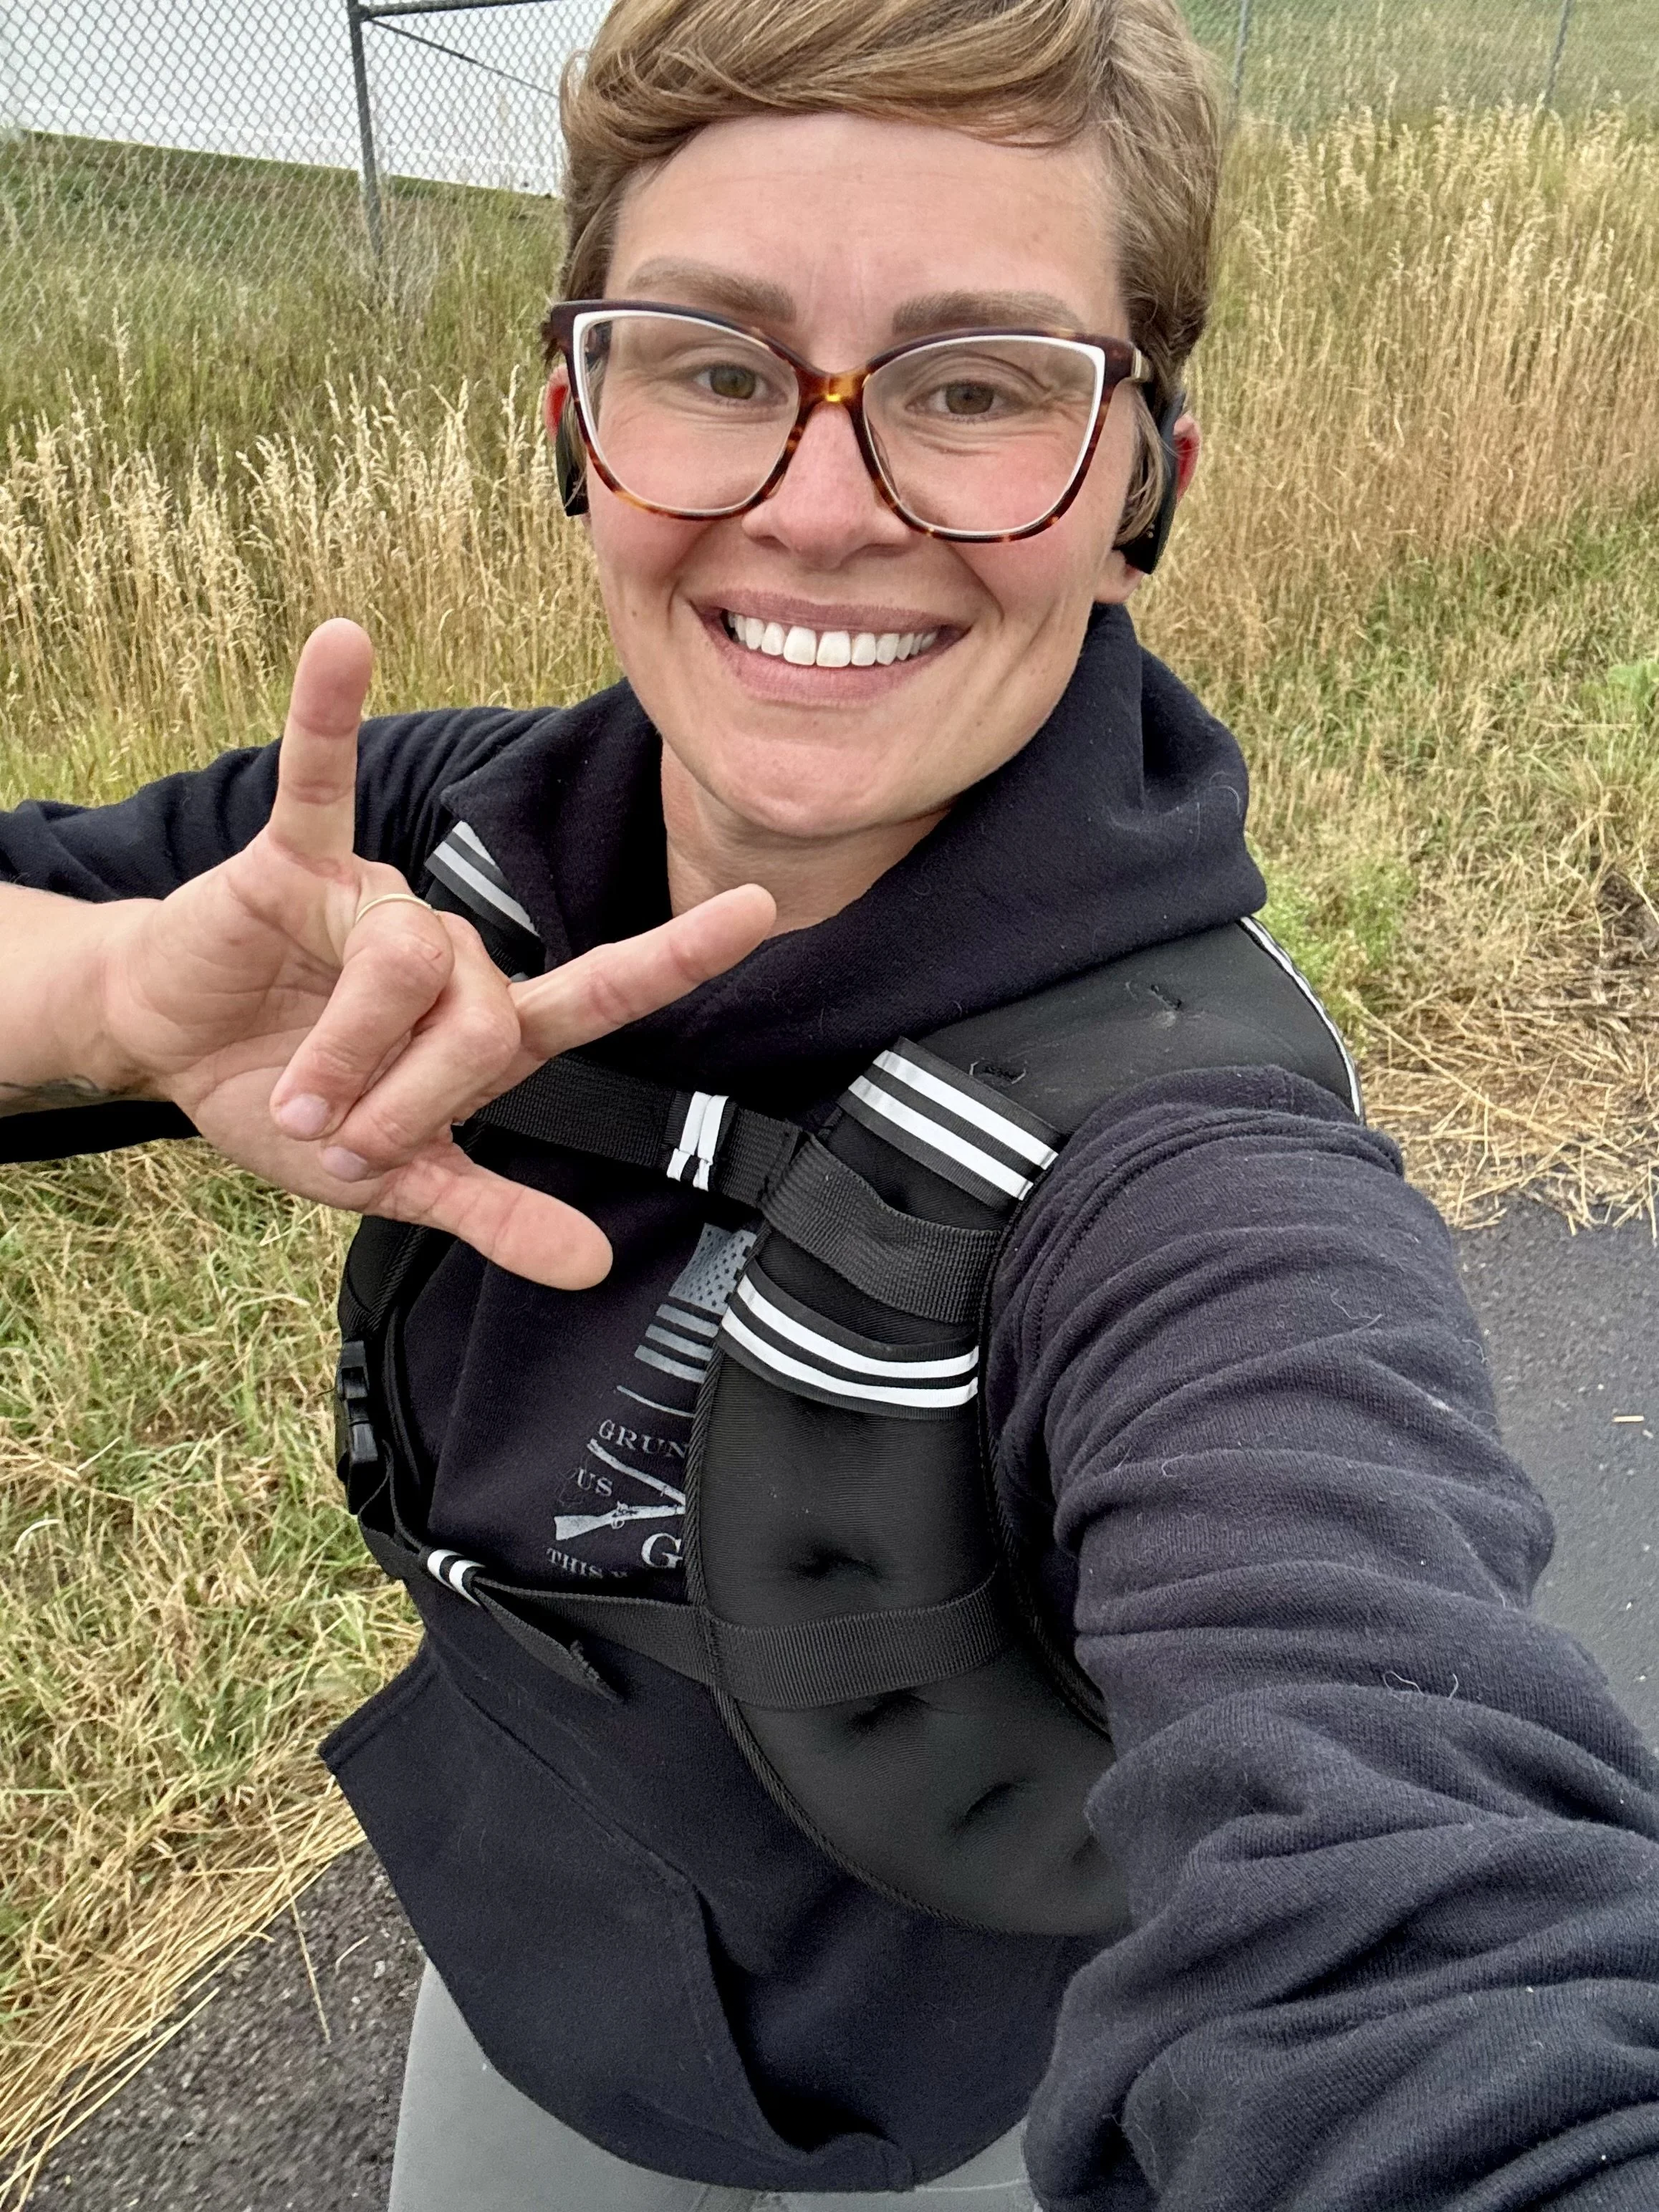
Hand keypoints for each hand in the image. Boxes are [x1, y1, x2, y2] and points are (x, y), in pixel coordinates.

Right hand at [96, 620, 773, 1284]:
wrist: (172, 1055)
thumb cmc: (289, 1106)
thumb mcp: (393, 1182)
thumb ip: (492, 1215)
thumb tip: (595, 1271)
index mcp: (489, 1025)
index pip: (604, 987)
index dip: (682, 954)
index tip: (766, 907)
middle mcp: (451, 952)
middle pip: (481, 1014)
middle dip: (409, 1099)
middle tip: (341, 1138)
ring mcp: (379, 898)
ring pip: (406, 964)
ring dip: (347, 1053)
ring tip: (295, 1101)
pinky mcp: (299, 861)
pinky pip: (319, 779)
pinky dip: (326, 715)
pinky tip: (341, 642)